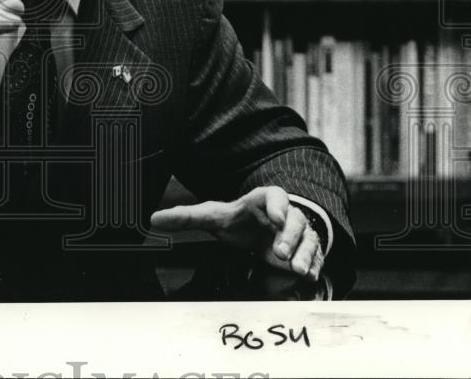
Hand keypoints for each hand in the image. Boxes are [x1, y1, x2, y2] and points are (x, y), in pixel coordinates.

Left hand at [150, 186, 324, 280]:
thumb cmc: (237, 221)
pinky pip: (316, 255)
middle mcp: (284, 214)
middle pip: (293, 219)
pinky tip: (308, 275)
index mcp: (263, 200)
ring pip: (308, 238)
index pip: (274, 195)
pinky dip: (314, 264)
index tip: (274, 216)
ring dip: (304, 253)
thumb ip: (186, 217)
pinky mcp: (306, 249)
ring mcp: (298, 232)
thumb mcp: (212, 217)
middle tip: (279, 251)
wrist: (259, 231)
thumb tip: (155, 218)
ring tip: (296, 268)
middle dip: (289, 235)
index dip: (276, 204)